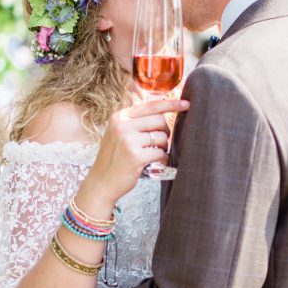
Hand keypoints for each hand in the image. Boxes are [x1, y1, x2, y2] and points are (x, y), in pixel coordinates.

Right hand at [76, 98, 189, 212]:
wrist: (101, 183)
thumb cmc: (114, 159)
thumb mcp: (118, 134)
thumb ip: (135, 122)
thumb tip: (162, 114)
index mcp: (119, 117)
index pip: (150, 106)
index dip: (170, 104)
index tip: (186, 104)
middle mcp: (122, 126)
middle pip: (159, 120)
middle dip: (165, 131)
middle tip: (160, 143)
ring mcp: (128, 141)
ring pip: (162, 137)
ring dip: (163, 147)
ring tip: (153, 154)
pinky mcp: (135, 156)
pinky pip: (161, 153)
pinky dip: (162, 159)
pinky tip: (155, 164)